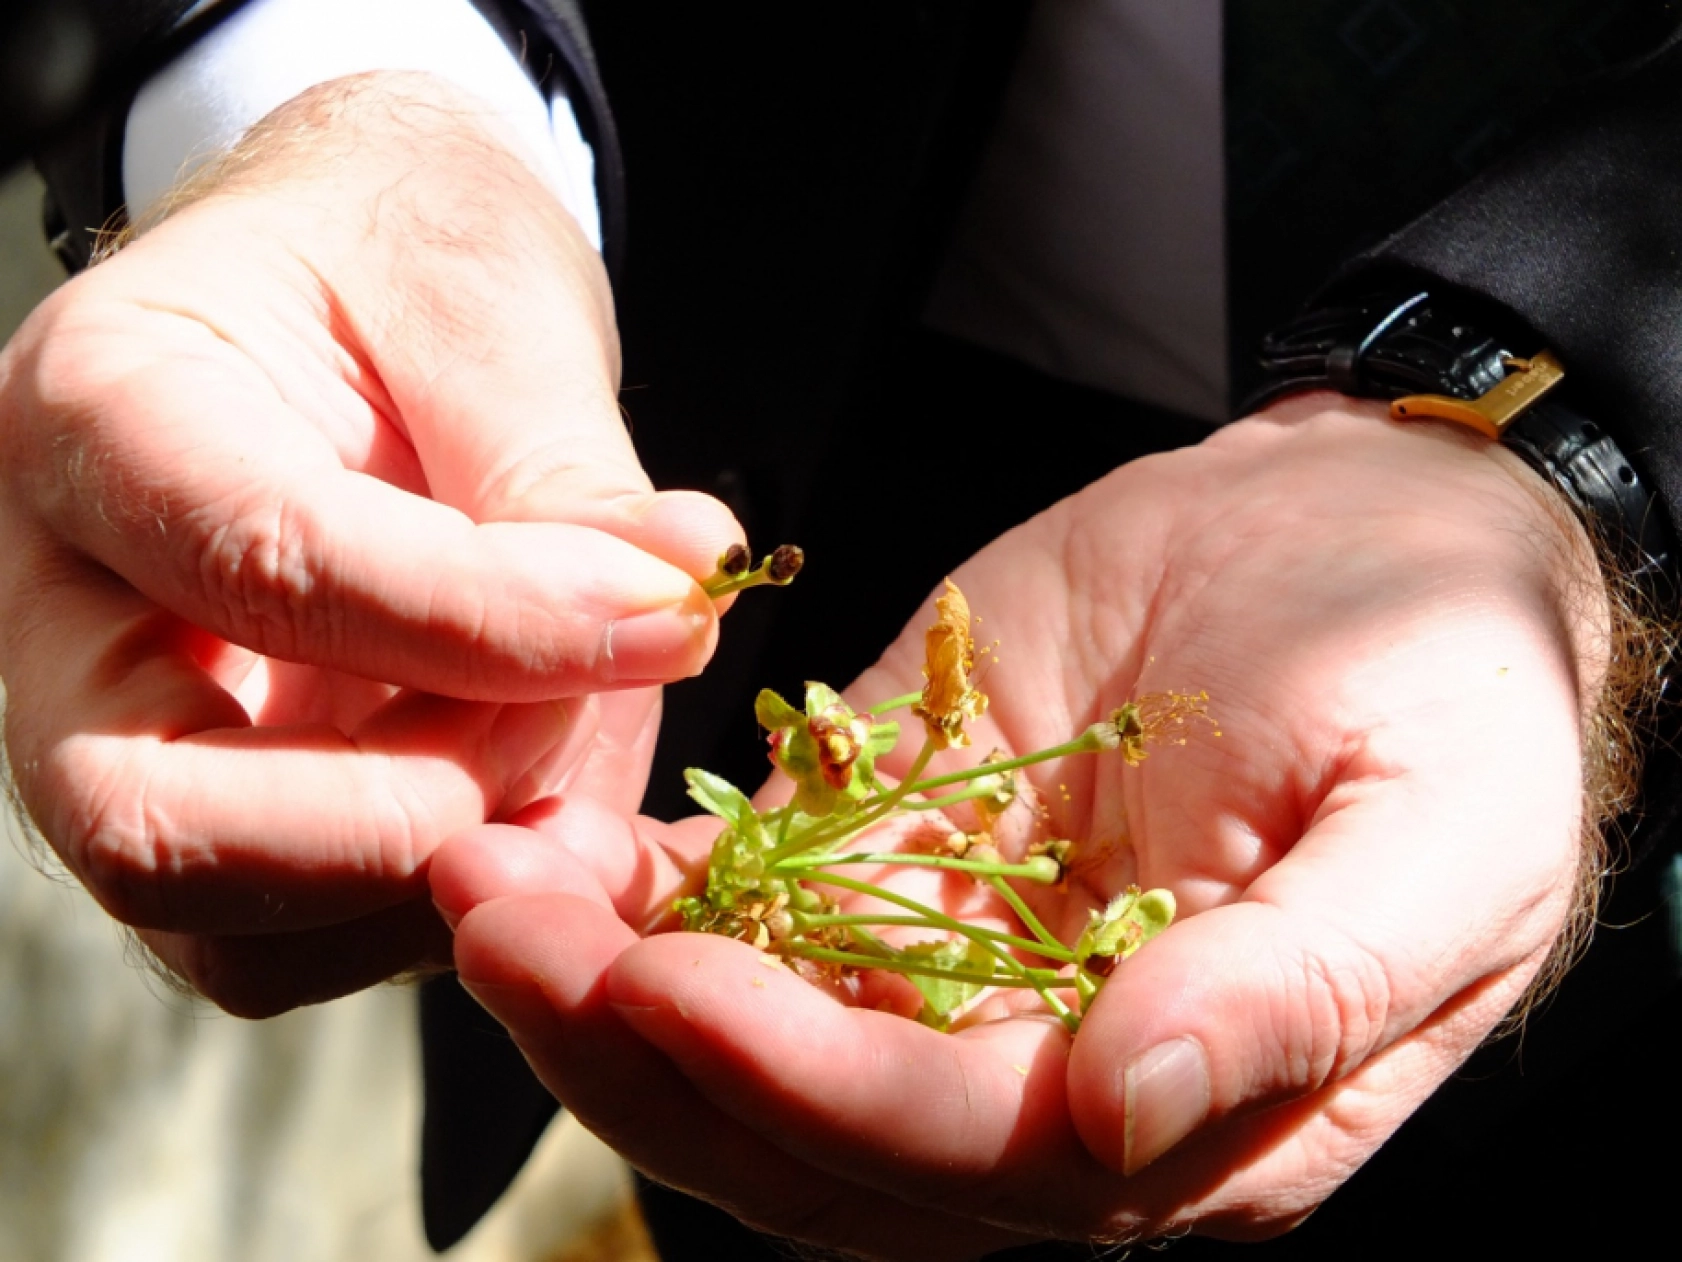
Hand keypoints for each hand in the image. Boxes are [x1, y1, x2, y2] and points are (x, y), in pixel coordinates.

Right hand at [0, 72, 740, 1015]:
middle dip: (417, 813)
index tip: (668, 616)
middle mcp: (66, 611)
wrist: (362, 299)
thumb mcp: (487, 309)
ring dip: (449, 872)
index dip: (486, 623)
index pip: (265, 566)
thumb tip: (685, 594)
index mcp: (98, 416)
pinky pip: (317, 943)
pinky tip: (553, 789)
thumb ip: (564, 476)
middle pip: (159, 829)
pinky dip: (459, 899)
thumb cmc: (401, 265)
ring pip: (237, 932)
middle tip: (575, 714)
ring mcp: (129, 738)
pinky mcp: (225, 818)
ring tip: (568, 731)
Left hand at [436, 395, 1610, 1255]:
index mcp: (1200, 1109)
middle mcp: (1054, 1076)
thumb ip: (1305, 992)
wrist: (1374, 525)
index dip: (817, 1088)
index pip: (972, 1157)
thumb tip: (1134, 1119)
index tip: (671, 991)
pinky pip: (745, 902)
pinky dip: (634, 889)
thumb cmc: (1447, 675)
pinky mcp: (895, 849)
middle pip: (816, 1132)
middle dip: (646, 1052)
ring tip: (482, 880)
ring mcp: (961, 967)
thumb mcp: (1442, 826)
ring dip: (602, 983)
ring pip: (748, 1037)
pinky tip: (544, 840)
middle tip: (496, 931)